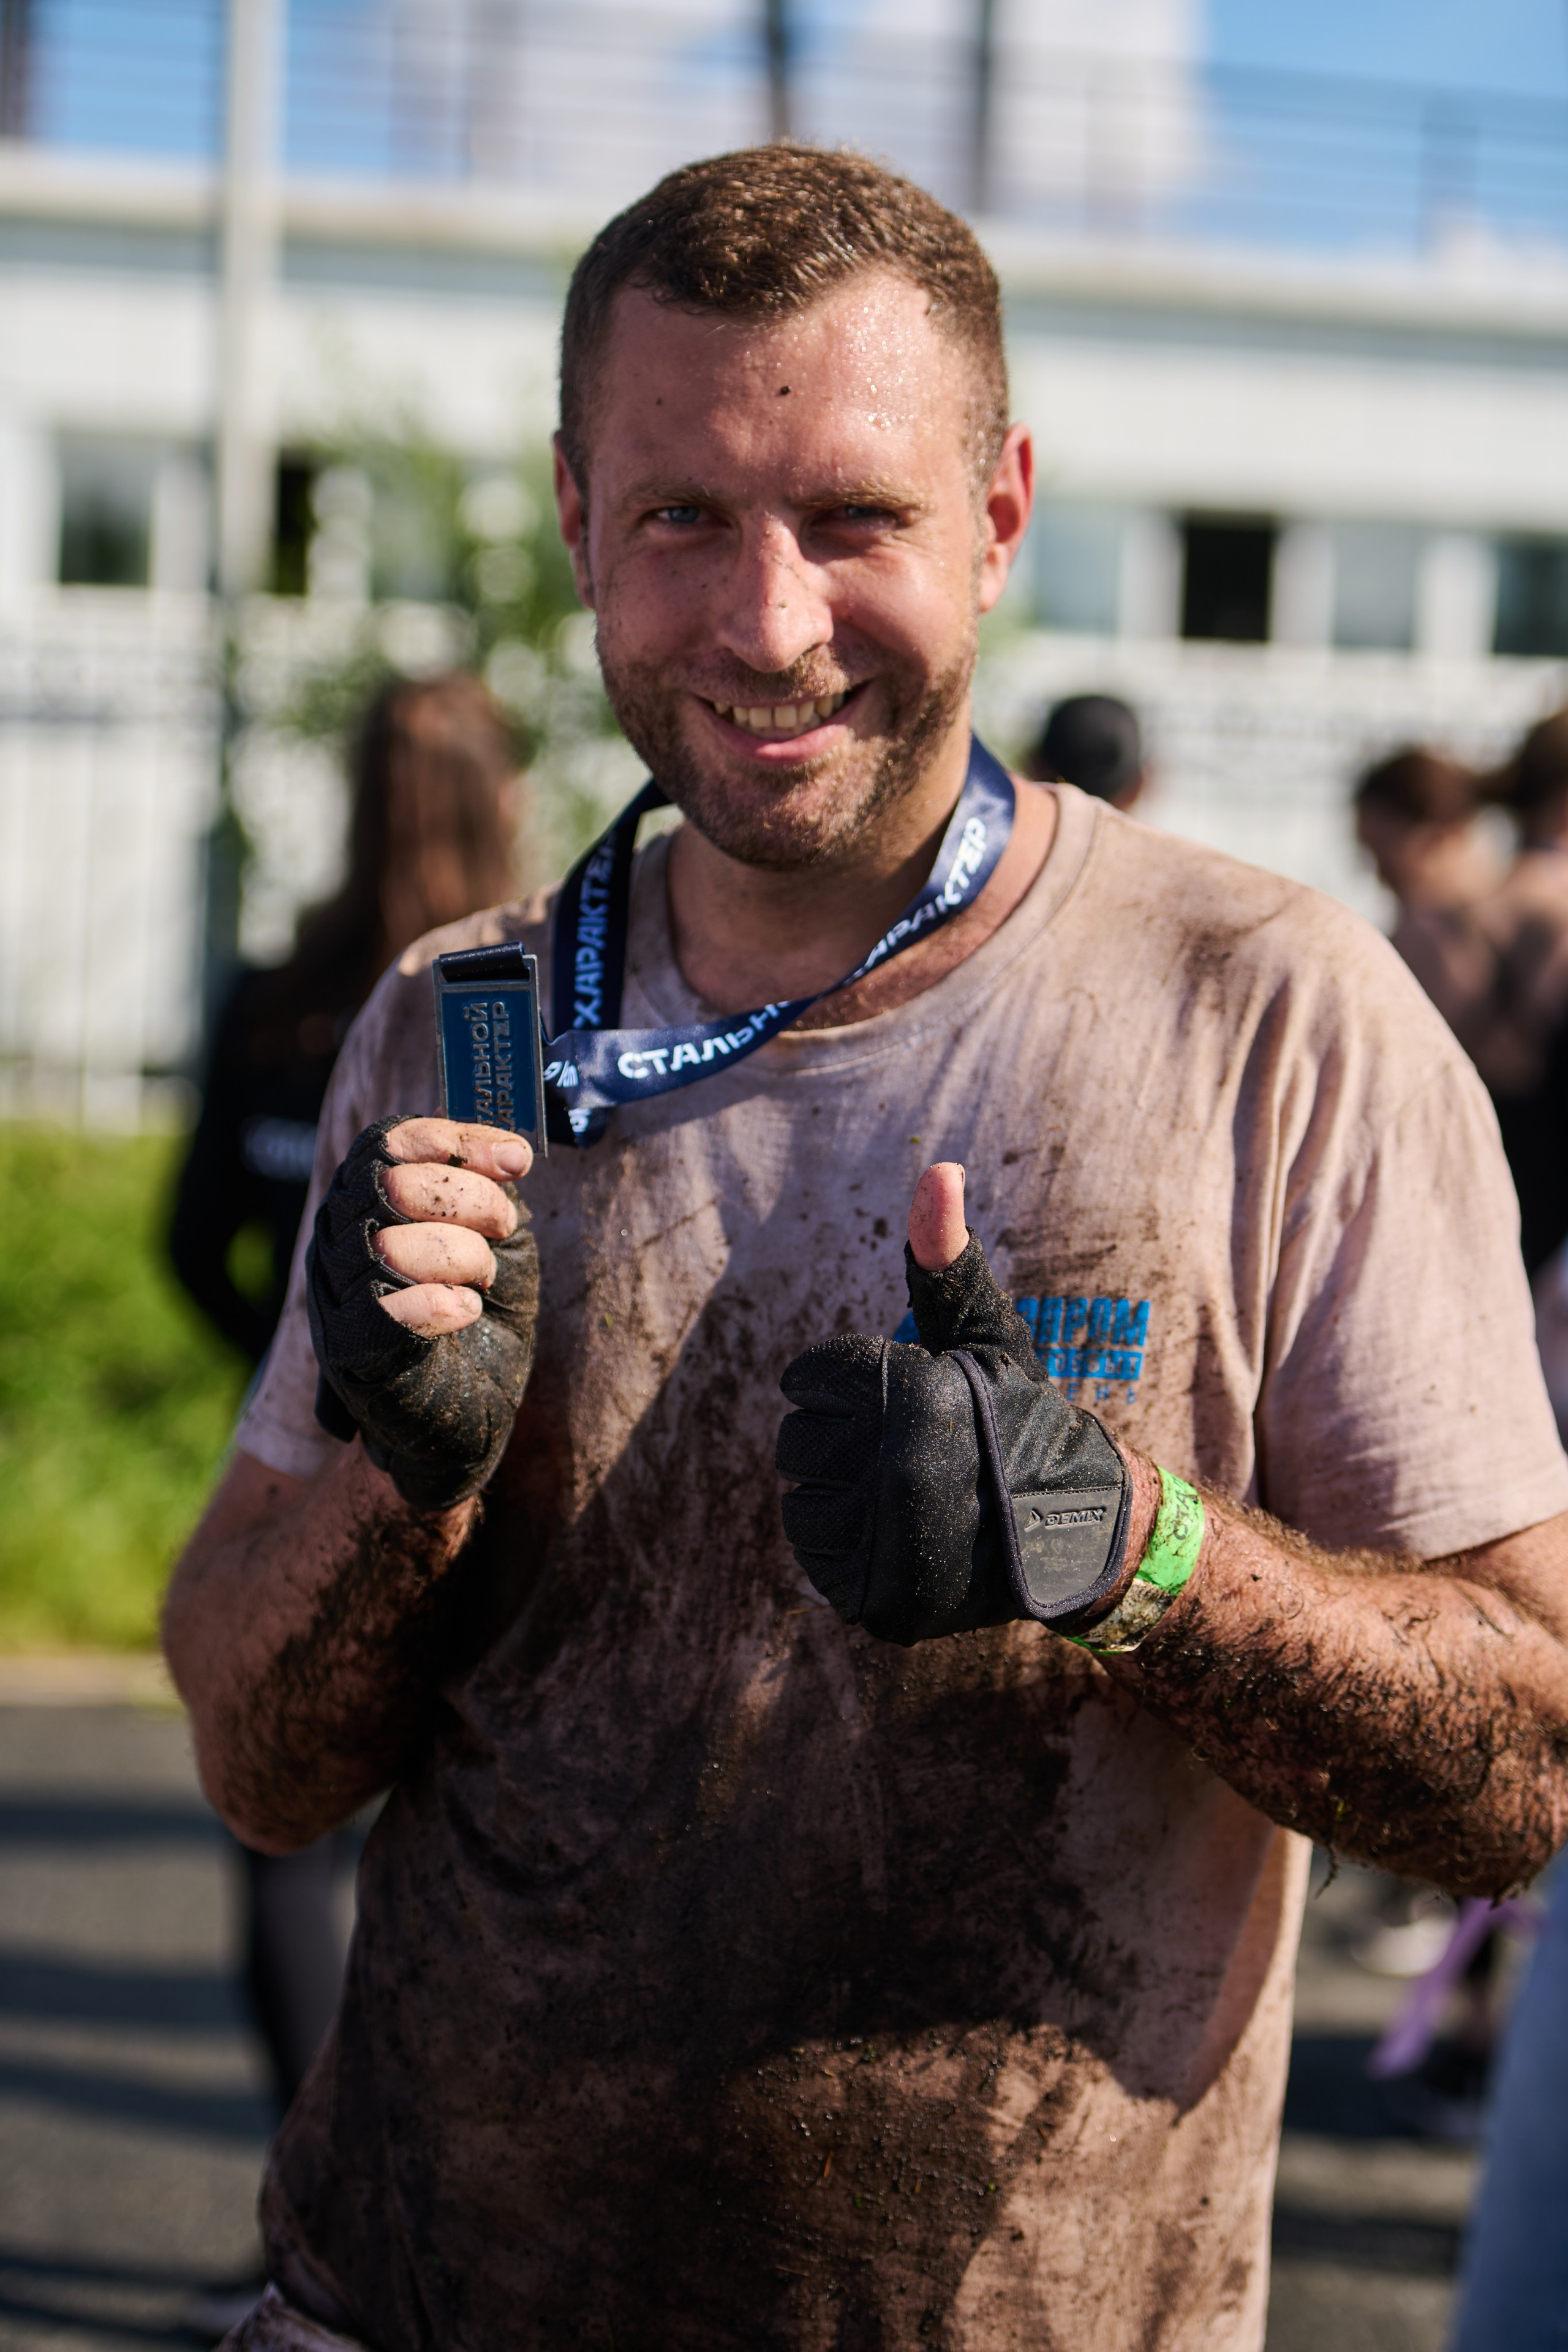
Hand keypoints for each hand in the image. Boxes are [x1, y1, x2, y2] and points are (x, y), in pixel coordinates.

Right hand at [305, 1117, 538, 1510]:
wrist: (474, 1419)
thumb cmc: (480, 1321)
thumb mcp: (496, 1240)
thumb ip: (490, 1190)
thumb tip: (510, 1154)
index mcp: (365, 1206)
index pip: (386, 1142)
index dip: (454, 1139)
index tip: (517, 1160)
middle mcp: (337, 1244)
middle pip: (389, 1183)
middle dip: (469, 1199)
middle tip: (503, 1230)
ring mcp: (336, 1300)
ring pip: (389, 1244)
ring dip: (463, 1256)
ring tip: (481, 1282)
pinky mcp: (350, 1354)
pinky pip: (390, 1308)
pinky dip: (444, 1304)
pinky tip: (465, 1312)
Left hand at [775, 1164, 1132, 1644]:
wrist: (1072, 1533)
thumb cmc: (1015, 1418)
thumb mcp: (983, 1335)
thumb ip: (943, 1259)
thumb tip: (937, 1166)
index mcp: (915, 1399)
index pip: (809, 1375)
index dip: (849, 1382)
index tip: (903, 1400)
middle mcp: (896, 1474)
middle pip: (795, 1438)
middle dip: (841, 1436)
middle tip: (908, 1448)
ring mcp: (884, 1544)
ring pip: (798, 1497)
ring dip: (838, 1489)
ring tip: (902, 1492)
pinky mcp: (874, 1598)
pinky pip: (812, 1556)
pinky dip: (841, 1544)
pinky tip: (892, 1534)